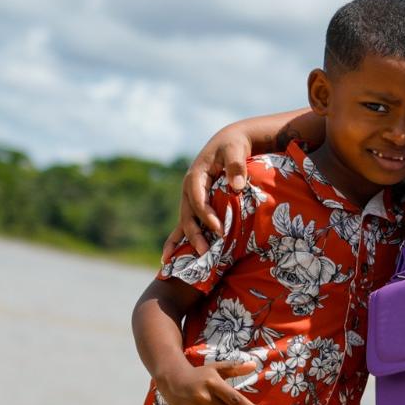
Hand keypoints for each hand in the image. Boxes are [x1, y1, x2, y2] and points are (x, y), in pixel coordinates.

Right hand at [163, 127, 254, 261]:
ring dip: (186, 240)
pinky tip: (168, 258)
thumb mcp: (235, 150)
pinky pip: (186, 223)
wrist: (229, 142)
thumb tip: (236, 186)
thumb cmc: (233, 146)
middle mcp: (189, 190)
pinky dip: (179, 239)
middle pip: (188, 215)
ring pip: (185, 222)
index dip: (207, 216)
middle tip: (204, 252)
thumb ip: (236, 166)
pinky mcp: (195, 203)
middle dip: (194, 234)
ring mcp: (190, 198)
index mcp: (196, 177)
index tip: (220, 230)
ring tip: (183, 262)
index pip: (198, 200)